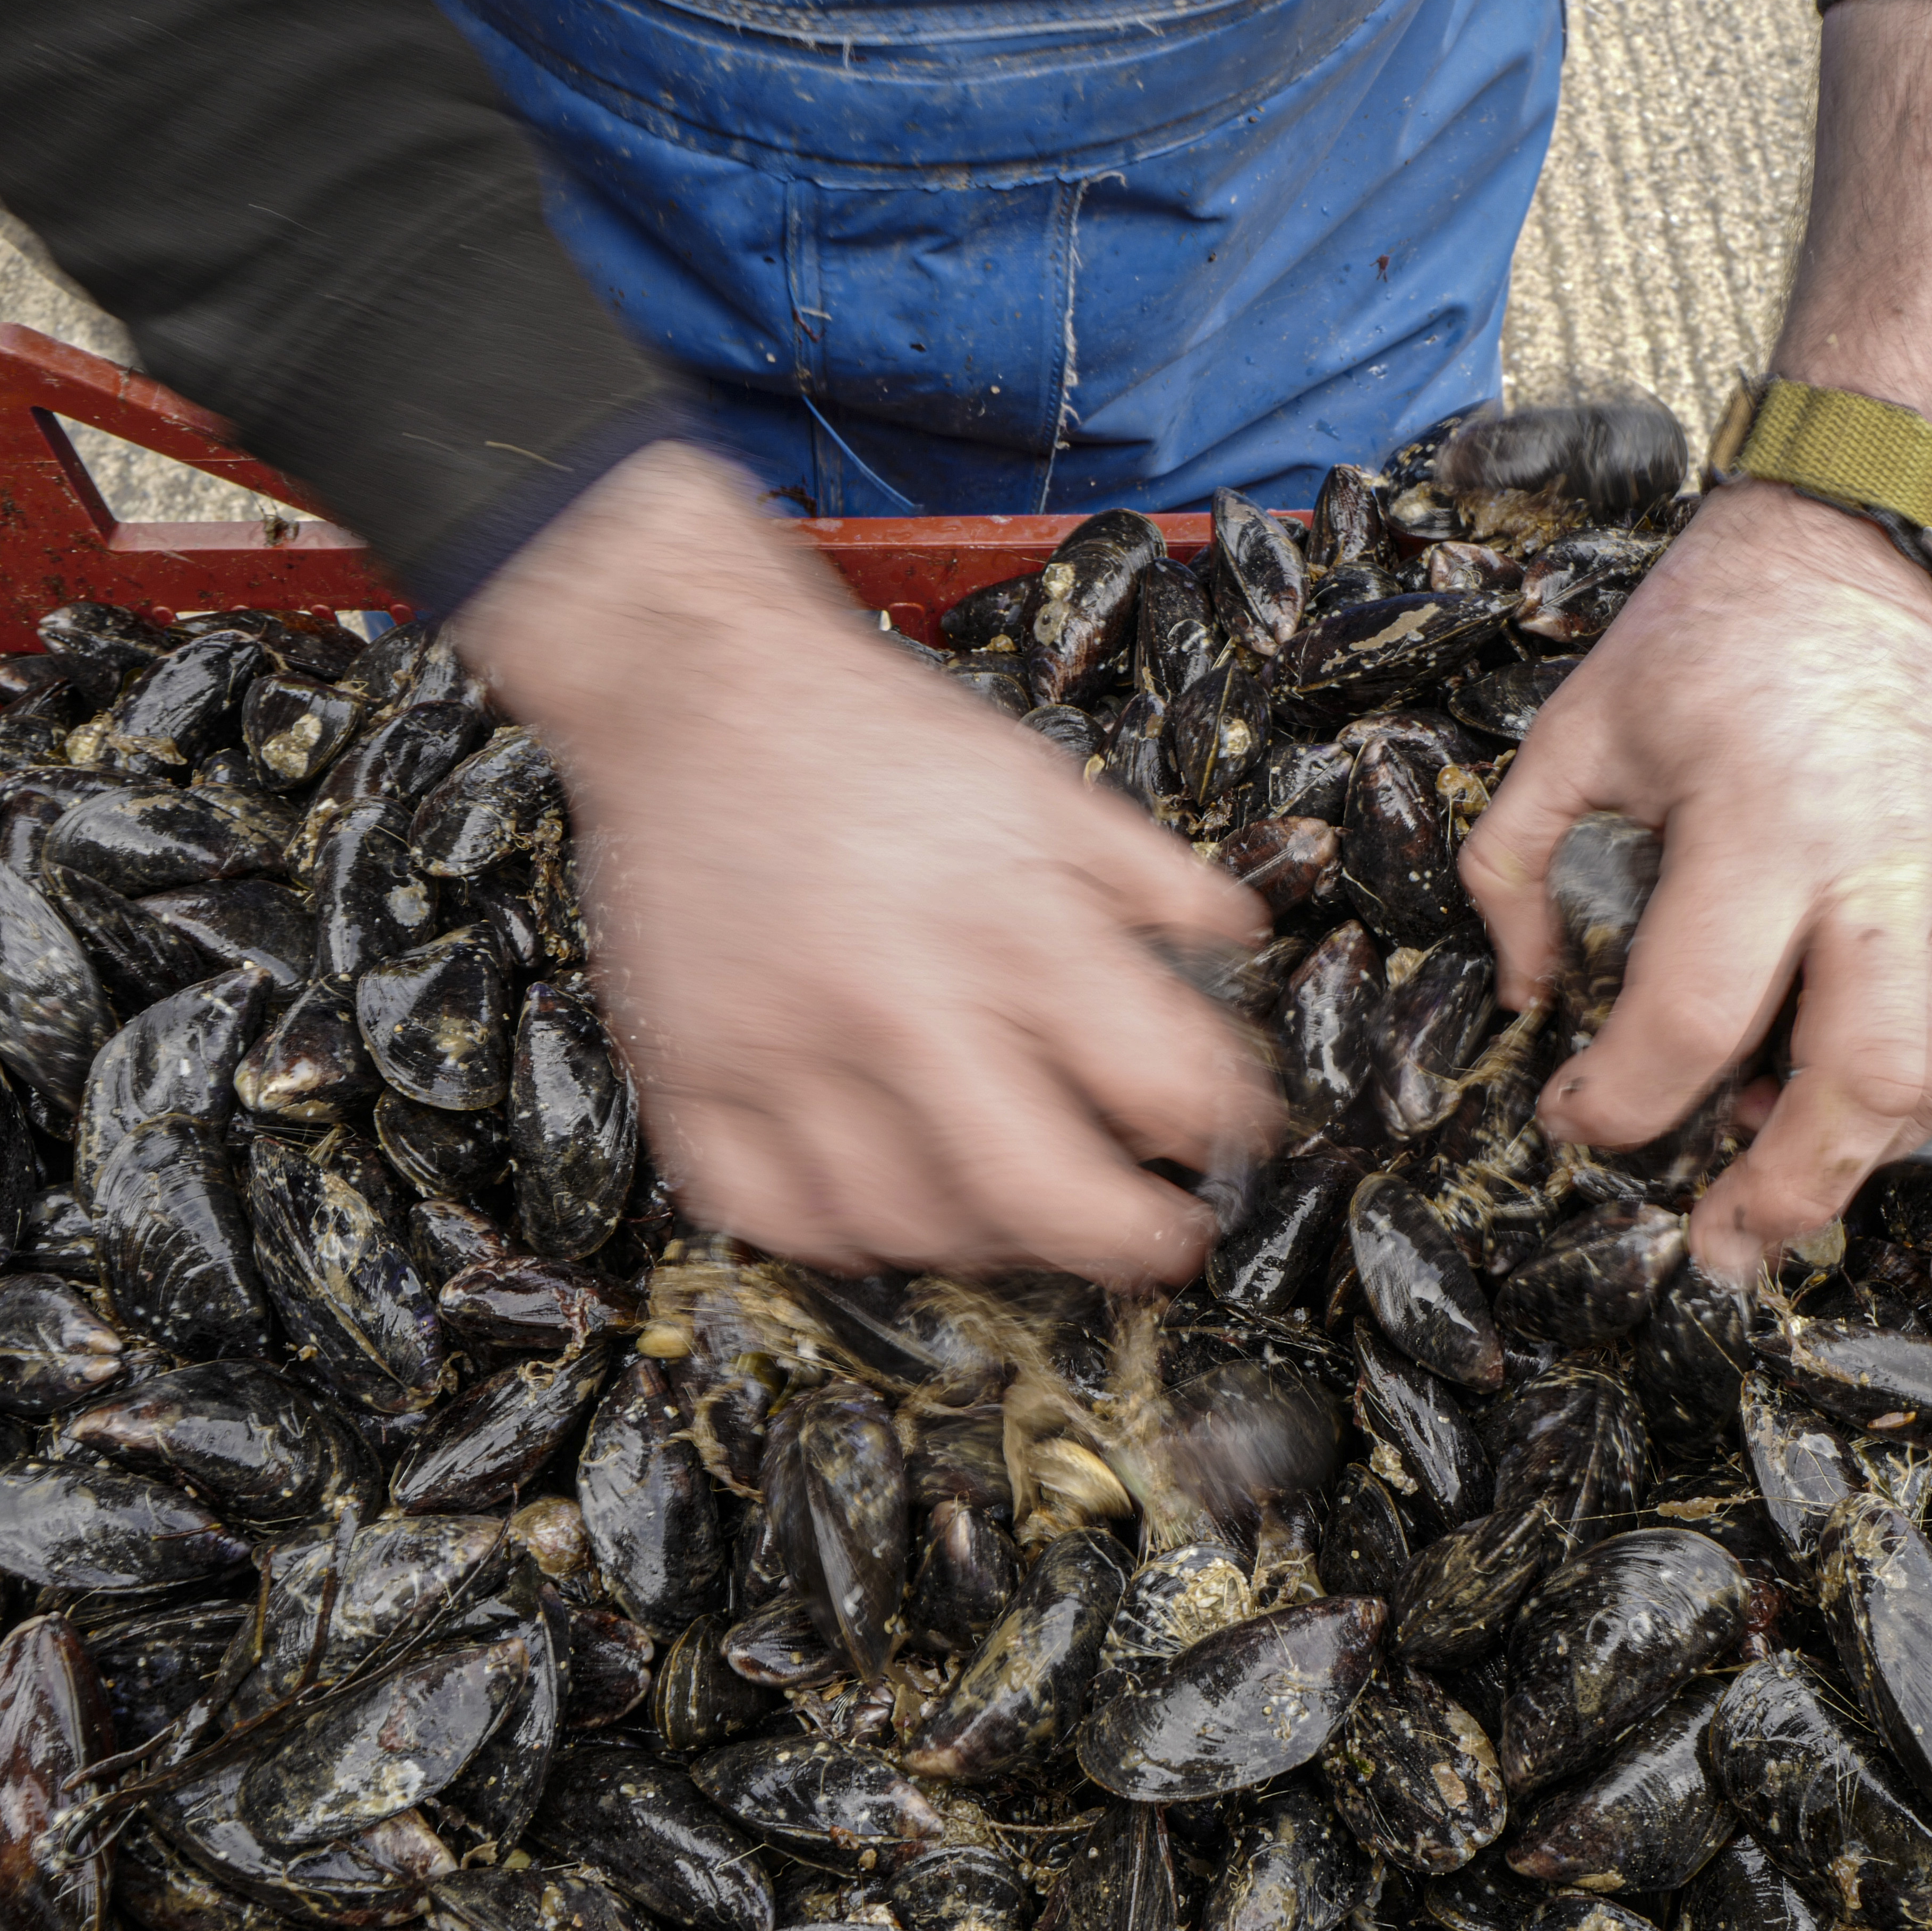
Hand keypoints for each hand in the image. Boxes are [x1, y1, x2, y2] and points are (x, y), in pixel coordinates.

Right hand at [450, 444, 1278, 1283]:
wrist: (695, 687)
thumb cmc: (877, 733)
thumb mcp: (1042, 780)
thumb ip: (1148, 874)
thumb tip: (1241, 943)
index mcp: (1007, 920)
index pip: (1155, 1083)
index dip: (1214, 1126)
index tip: (1221, 1137)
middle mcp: (898, 999)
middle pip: (1038, 1194)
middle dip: (1124, 1241)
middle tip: (1157, 1243)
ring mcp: (783, 1050)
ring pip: (905, 1227)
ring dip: (983, 1242)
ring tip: (1018, 1208)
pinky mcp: (690, 1074)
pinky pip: (773, 1217)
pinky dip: (839, 1233)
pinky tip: (882, 1200)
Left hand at [1459, 480, 1931, 1281]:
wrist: (1857, 544)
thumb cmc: (1704, 632)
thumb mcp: (1573, 727)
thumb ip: (1511, 863)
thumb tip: (1523, 997)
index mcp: (1762, 826)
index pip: (1694, 1018)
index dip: (1619, 1100)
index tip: (1570, 1116)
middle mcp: (1877, 868)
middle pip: (1857, 1086)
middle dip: (1781, 1189)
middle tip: (1711, 1245)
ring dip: (1862, 1163)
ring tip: (1776, 1195)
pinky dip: (1911, 1099)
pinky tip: (1830, 1106)